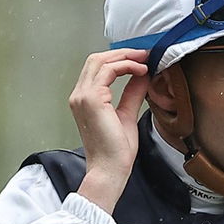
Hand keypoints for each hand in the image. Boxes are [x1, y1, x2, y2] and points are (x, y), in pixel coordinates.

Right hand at [69, 48, 149, 214]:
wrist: (110, 169)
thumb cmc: (116, 151)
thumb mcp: (127, 114)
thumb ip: (132, 94)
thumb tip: (142, 76)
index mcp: (84, 99)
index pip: (98, 68)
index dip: (120, 59)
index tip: (141, 59)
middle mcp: (79, 95)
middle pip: (97, 59)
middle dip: (123, 53)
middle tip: (145, 54)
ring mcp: (82, 96)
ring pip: (101, 61)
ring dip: (126, 57)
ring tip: (145, 60)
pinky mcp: (91, 99)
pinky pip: (109, 71)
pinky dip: (126, 66)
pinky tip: (141, 71)